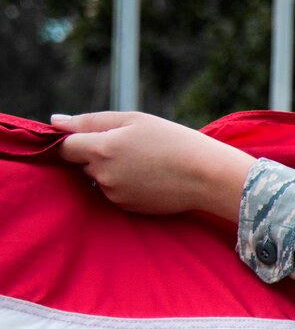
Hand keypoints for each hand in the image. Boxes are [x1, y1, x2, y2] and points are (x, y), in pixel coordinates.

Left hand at [50, 111, 255, 219]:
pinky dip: (126, 183)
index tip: (92, 135)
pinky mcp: (127, 207)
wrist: (207, 177)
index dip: (74, 139)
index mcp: (101, 149)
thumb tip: (54, 121)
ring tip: (146, 162)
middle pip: (83, 162)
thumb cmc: (174, 141)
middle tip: (132, 146)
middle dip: (97, 153)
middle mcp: (103, 175)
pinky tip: (150, 177)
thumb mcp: (134, 120)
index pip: (65, 146)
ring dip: (113, 168)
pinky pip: (116, 192)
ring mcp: (114, 194)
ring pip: (100, 177)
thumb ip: (89, 121)